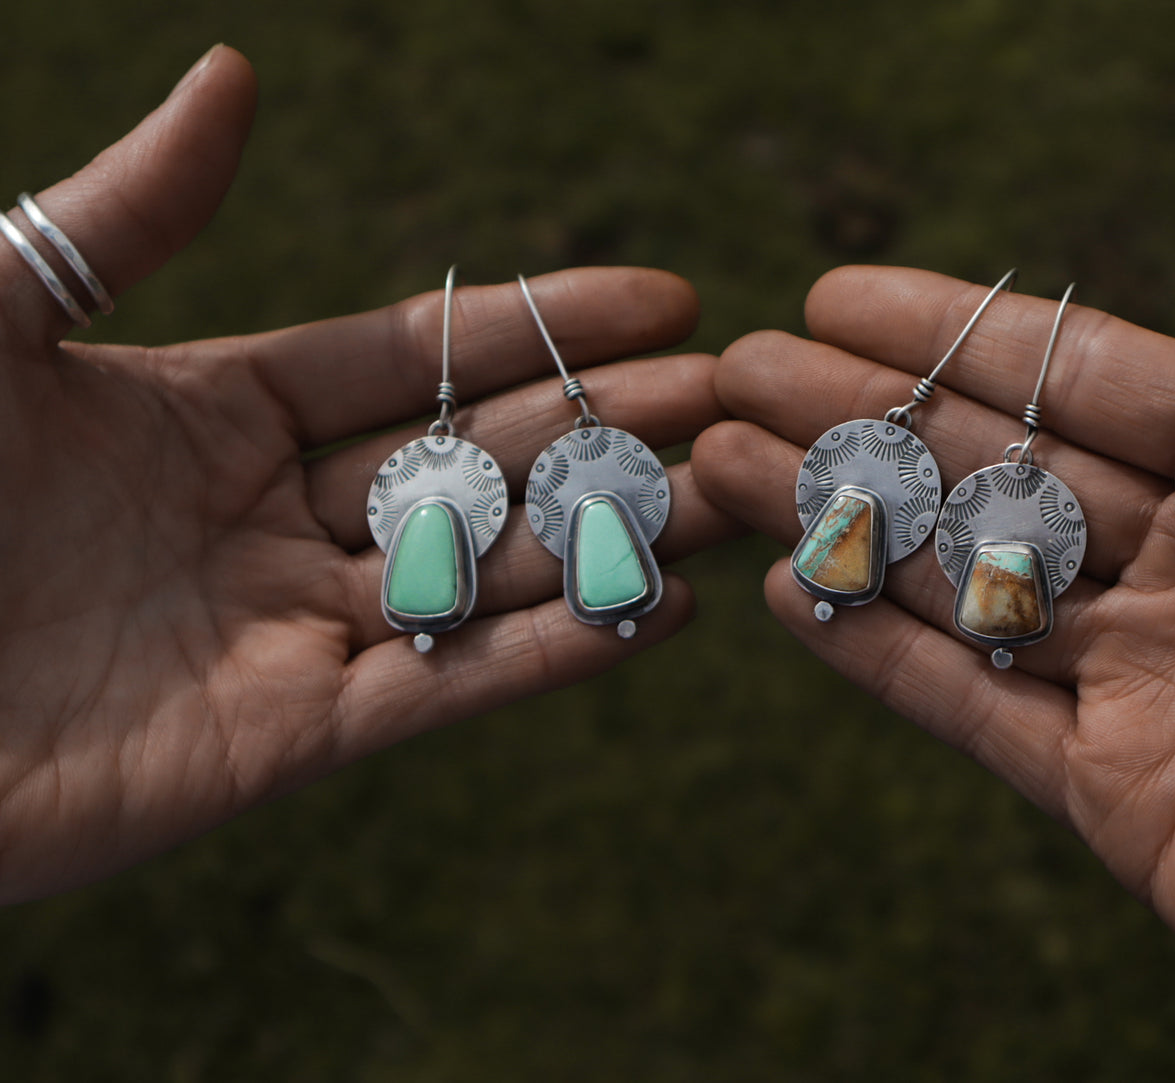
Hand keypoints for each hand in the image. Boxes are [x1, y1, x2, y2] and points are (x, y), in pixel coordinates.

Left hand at [0, 47, 730, 903]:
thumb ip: (128, 216)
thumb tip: (234, 74)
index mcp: (207, 415)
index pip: (411, 355)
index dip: (536, 321)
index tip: (660, 296)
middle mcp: (266, 521)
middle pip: (470, 458)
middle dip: (604, 420)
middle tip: (729, 388)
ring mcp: (286, 634)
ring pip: (480, 570)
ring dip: (606, 532)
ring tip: (732, 489)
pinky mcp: (288, 741)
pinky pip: (447, 687)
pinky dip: (555, 653)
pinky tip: (659, 609)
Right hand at [694, 106, 1174, 1080]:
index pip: (1076, 376)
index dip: (952, 331)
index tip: (834, 292)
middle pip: (994, 472)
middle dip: (863, 417)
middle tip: (741, 369)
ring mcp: (1145, 681)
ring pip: (962, 580)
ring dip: (844, 520)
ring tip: (723, 462)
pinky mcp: (1114, 793)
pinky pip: (972, 708)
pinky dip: (878, 655)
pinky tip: (791, 589)